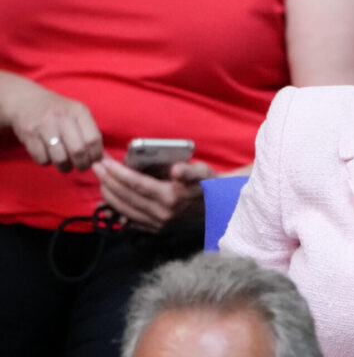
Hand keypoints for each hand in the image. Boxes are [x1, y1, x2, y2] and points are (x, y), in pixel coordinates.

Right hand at [1, 73, 101, 171]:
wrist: (25, 100)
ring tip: (66, 164)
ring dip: (65, 167)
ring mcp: (44, 125)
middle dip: (82, 164)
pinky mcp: (29, 134)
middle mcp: (62, 116)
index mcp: (79, 111)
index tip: (95, 160)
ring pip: (60, 158)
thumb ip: (90, 133)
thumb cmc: (58, 111)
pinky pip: (42, 158)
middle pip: (78, 151)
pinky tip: (49, 155)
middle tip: (81, 167)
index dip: (96, 155)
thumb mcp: (77, 114)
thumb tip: (104, 159)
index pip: (94, 139)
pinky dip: (47, 162)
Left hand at [93, 156, 214, 232]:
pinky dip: (115, 211)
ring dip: (108, 194)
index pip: (136, 183)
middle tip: (96, 166)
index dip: (117, 172)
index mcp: (171, 196)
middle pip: (126, 196)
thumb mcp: (203, 171)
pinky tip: (106, 202)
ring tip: (100, 179)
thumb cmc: (208, 184)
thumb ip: (189, 170)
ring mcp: (158, 224)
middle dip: (107, 180)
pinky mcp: (156, 230)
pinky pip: (129, 221)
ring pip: (124, 209)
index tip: (104, 162)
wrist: (218, 207)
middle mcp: (162, 213)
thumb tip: (176, 170)